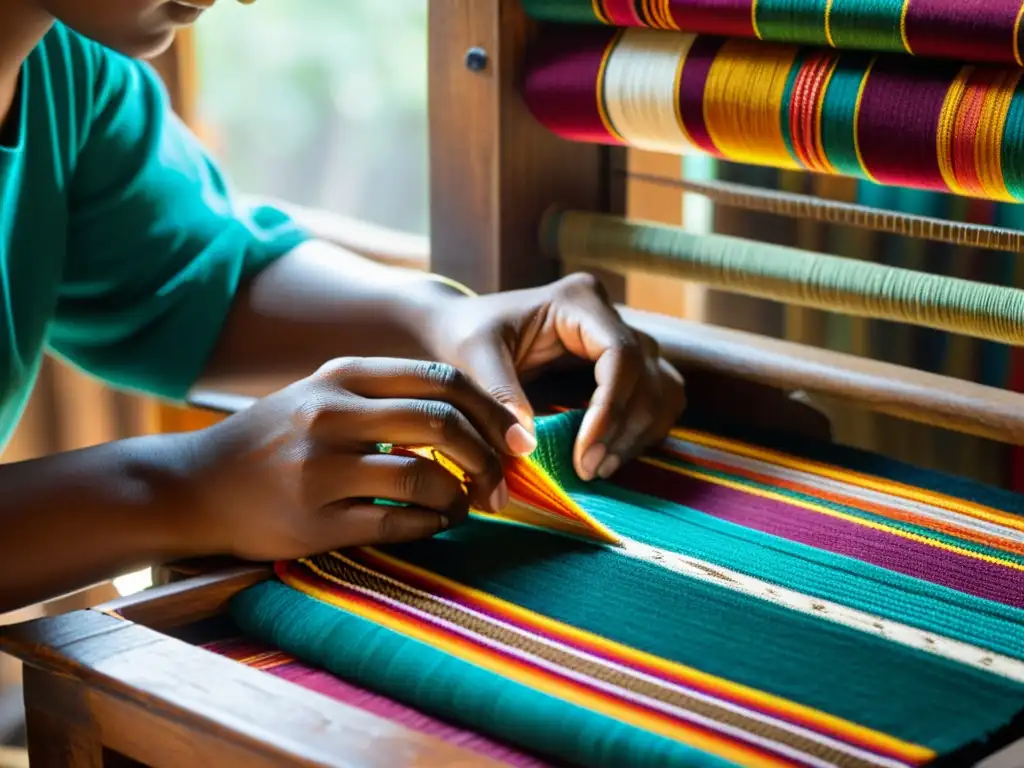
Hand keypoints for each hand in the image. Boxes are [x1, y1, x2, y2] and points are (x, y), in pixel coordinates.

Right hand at [180, 357, 534, 561]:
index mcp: (342, 375)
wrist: (195, 485)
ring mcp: (319, 469)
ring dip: (460, 496)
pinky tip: (435, 523)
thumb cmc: (275, 438)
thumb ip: (388, 395)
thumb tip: (475, 415)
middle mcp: (331, 414)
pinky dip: (431, 525)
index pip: (441, 380)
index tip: (513, 437)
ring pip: (424, 478)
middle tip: (499, 478)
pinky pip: (396, 524)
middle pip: (442, 424)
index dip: (491, 410)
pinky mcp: (312, 521)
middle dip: (486, 455)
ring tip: (463, 503)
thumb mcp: (323, 392)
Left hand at [425, 273, 686, 481]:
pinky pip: (657, 399)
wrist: (461, 330)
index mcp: (579, 300)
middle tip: (588, 470)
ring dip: (638, 434)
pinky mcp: (626, 365)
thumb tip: (526, 444)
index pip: (620, 355)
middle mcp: (609, 314)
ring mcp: (623, 338)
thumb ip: (498, 394)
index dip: (611, 409)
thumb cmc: (464, 336)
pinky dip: (642, 431)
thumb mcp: (472, 357)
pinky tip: (608, 455)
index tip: (585, 456)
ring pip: (661, 390)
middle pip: (646, 377)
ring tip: (597, 467)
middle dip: (622, 430)